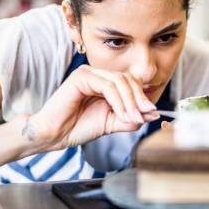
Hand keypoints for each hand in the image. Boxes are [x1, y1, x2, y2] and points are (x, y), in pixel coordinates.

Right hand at [29, 65, 158, 150]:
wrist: (54, 135)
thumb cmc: (78, 128)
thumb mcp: (112, 123)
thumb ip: (131, 118)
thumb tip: (154, 113)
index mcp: (105, 83)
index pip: (131, 82)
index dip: (143, 96)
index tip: (151, 113)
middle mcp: (98, 75)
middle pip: (128, 79)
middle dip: (139, 98)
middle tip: (144, 115)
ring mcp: (89, 73)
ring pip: (120, 81)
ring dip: (130, 101)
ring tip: (133, 118)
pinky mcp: (81, 76)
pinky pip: (107, 85)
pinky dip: (118, 100)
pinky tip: (121, 113)